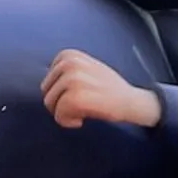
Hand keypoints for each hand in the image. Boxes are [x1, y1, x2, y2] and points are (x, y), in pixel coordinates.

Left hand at [41, 49, 163, 129]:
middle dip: (61, 104)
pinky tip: (84, 118)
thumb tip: (46, 87)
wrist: (132, 101)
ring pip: (50, 105)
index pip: (48, 82)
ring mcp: (72, 80)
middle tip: (83, 105)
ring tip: (85, 110)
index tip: (81, 94)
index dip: (61, 94)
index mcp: (68, 55)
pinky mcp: (75, 97)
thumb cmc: (110, 90)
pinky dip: (69, 122)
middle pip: (46, 93)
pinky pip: (59, 115)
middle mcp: (68, 63)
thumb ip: (66, 72)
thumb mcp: (86, 68)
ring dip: (66, 113)